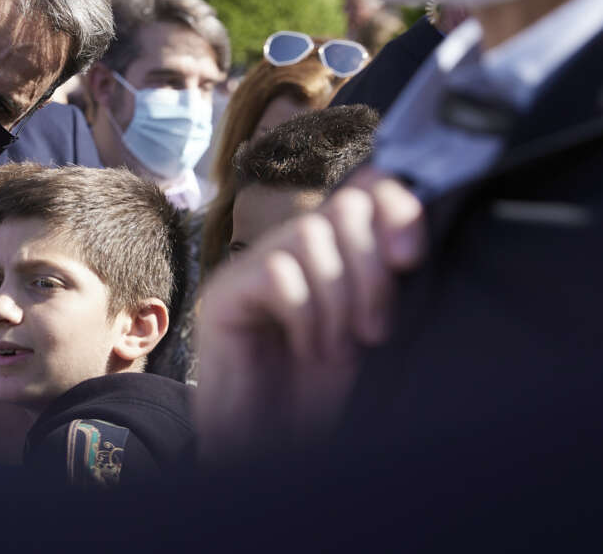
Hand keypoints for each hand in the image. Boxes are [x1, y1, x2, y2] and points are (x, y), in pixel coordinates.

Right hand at [194, 168, 425, 462]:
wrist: (270, 452)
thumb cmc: (326, 400)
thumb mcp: (375, 333)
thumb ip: (389, 279)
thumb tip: (416, 237)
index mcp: (337, 253)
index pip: (367, 190)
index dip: (395, 206)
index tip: (411, 257)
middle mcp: (293, 251)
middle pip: (343, 205)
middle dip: (371, 266)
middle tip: (374, 330)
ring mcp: (256, 267)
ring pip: (311, 232)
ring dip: (338, 295)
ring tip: (337, 347)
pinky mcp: (227, 293)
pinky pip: (277, 271)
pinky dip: (304, 311)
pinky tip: (307, 347)